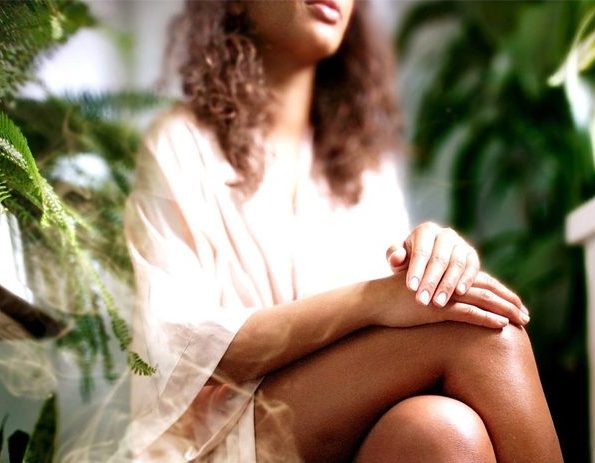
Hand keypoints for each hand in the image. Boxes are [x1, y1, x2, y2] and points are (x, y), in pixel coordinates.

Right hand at [372, 271, 529, 328]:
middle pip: (488, 289)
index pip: (483, 282)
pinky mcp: (435, 308)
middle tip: (528, 316)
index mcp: (448, 278)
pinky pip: (466, 312)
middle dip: (510, 302)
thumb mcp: (424, 295)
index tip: (519, 305)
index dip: (502, 293)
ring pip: (482, 300)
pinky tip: (501, 324)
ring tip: (523, 321)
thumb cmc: (398, 300)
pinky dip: (486, 318)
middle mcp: (448, 283)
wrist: (376, 300)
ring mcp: (443, 294)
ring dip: (505, 310)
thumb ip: (441, 295)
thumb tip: (456, 306)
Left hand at [386, 222, 480, 307]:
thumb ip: (394, 256)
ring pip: (456, 264)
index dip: (416, 270)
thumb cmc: (408, 261)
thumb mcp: (398, 258)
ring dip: (447, 285)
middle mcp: (446, 234)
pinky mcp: (472, 256)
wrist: (428, 263)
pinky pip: (472, 267)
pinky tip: (459, 294)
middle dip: (430, 282)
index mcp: (425, 231)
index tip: (411, 288)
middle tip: (422, 301)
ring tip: (438, 303)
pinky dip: (467, 280)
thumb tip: (396, 258)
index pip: (421, 251)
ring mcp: (461, 243)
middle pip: (439, 259)